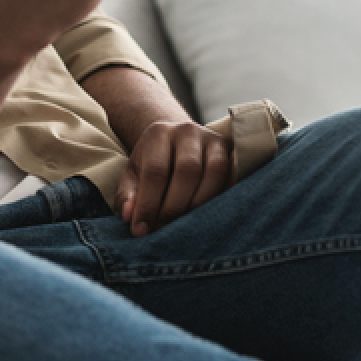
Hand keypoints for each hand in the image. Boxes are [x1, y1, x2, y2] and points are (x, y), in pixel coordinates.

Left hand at [115, 119, 231, 236]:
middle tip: (165, 230)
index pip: (156, 171)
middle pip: (188, 170)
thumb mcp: (133, 176)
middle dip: (175, 206)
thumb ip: (127, 196)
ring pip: (215, 172)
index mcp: (158, 133)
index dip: (149, 204)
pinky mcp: (232, 151)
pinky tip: (207, 215)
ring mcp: (213, 139)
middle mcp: (188, 131)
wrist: (177, 144)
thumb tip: (130, 216)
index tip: (142, 230)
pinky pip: (233, 176)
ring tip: (186, 225)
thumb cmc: (152, 164)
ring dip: (201, 203)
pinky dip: (222, 198)